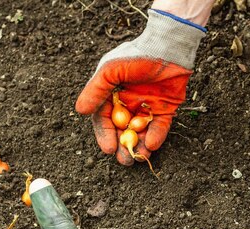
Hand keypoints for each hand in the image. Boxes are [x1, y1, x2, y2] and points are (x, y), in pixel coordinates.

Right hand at [75, 9, 205, 164]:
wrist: (169, 48)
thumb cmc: (137, 55)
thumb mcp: (111, 71)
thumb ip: (96, 91)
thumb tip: (80, 111)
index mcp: (112, 94)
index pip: (105, 119)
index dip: (105, 135)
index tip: (107, 149)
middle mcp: (128, 103)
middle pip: (123, 130)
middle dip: (123, 146)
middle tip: (124, 160)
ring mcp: (148, 107)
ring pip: (141, 132)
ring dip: (140, 146)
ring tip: (139, 157)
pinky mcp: (166, 109)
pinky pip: (160, 127)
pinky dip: (156, 136)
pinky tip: (152, 145)